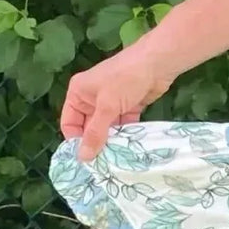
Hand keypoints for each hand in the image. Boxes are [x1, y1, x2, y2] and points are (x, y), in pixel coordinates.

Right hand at [59, 39, 177, 162]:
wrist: (159, 63)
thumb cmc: (126, 78)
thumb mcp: (107, 106)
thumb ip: (95, 132)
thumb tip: (83, 157)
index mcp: (78, 92)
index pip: (69, 122)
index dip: (75, 140)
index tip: (85, 160)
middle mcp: (92, 98)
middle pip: (89, 127)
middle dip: (95, 143)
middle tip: (102, 165)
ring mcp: (111, 102)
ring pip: (107, 128)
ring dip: (112, 142)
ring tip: (115, 161)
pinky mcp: (128, 107)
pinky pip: (123, 125)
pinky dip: (126, 135)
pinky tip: (129, 150)